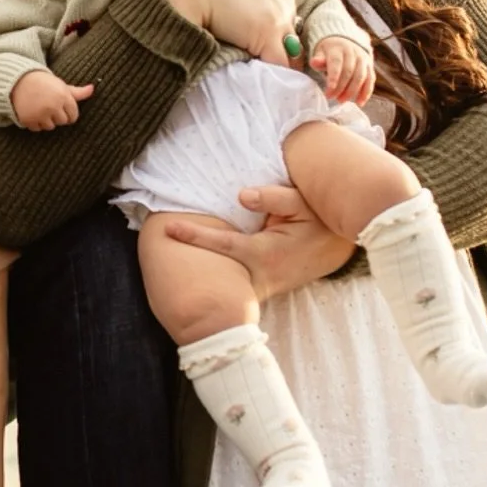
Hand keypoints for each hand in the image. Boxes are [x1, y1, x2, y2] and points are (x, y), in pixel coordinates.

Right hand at [11, 69, 93, 129]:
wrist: (18, 80)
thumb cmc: (44, 83)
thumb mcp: (61, 85)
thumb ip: (77, 92)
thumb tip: (93, 88)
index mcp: (63, 96)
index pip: (73, 116)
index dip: (68, 112)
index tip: (61, 106)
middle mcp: (53, 106)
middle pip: (62, 122)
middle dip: (57, 116)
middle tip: (49, 105)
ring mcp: (40, 114)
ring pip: (50, 127)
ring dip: (46, 120)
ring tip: (40, 107)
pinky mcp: (29, 120)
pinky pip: (37, 128)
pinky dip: (35, 123)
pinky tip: (32, 111)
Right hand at [154, 0, 296, 65]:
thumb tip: (240, 11)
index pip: (286, 18)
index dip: (275, 35)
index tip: (259, 45)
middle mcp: (283, 1)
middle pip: (292, 36)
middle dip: (278, 49)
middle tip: (260, 62)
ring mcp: (278, 18)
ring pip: (290, 53)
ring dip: (276, 63)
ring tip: (262, 76)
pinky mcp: (266, 36)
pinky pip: (279, 64)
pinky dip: (271, 74)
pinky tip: (258, 80)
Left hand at [163, 184, 353, 300]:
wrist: (335, 251)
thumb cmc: (318, 222)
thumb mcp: (302, 203)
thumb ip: (273, 197)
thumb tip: (240, 195)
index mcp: (265, 253)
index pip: (223, 243)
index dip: (195, 236)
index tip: (170, 227)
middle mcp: (258, 275)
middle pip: (213, 269)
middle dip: (184, 260)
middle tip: (151, 241)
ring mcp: (257, 288)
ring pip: (220, 282)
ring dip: (194, 272)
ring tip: (159, 257)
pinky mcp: (257, 290)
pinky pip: (229, 284)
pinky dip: (210, 277)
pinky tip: (188, 270)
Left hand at [309, 36, 374, 103]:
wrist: (345, 42)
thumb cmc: (330, 52)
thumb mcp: (321, 53)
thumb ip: (318, 60)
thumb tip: (314, 62)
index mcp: (338, 49)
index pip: (336, 63)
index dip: (333, 78)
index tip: (329, 91)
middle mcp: (353, 53)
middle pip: (349, 72)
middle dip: (341, 87)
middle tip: (332, 98)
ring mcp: (363, 59)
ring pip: (361, 77)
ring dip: (352, 91)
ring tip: (341, 101)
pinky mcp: (369, 66)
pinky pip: (370, 80)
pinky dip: (366, 93)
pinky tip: (359, 103)